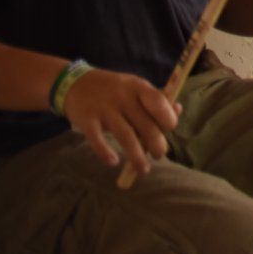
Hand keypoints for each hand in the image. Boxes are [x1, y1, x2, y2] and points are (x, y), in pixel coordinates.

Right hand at [60, 68, 180, 177]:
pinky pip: (97, 139)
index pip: (159, 103)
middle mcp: (123, 97)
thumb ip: (155, 99)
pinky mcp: (86, 120)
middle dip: (156, 144)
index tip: (168, 130)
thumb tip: (178, 110)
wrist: (74, 83)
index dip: (168, 119)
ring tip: (144, 170)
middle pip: (145, 124)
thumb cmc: (113, 89)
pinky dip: (105, 152)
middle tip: (159, 155)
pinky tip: (113, 162)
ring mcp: (104, 108)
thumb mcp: (135, 87)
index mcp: (138, 87)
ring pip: (125, 135)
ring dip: (136, 156)